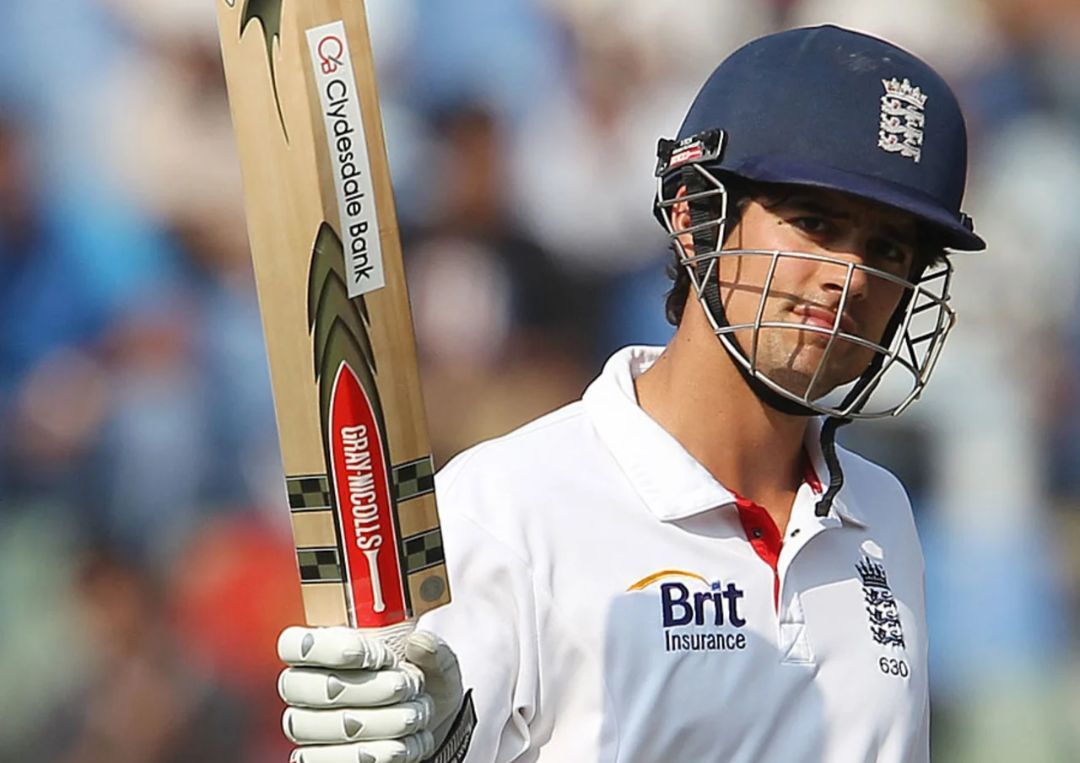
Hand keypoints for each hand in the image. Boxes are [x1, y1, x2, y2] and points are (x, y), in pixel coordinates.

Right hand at [278, 627, 463, 762]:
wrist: (427, 729)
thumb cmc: (419, 686)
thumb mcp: (435, 664)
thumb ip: (433, 651)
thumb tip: (421, 643)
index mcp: (322, 650)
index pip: (293, 644)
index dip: (330, 648)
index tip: (379, 656)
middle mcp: (304, 687)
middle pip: (314, 687)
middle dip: (372, 688)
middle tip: (407, 686)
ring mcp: (307, 727)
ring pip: (333, 726)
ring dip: (384, 722)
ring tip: (415, 716)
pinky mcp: (316, 759)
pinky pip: (336, 760)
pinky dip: (380, 753)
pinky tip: (404, 745)